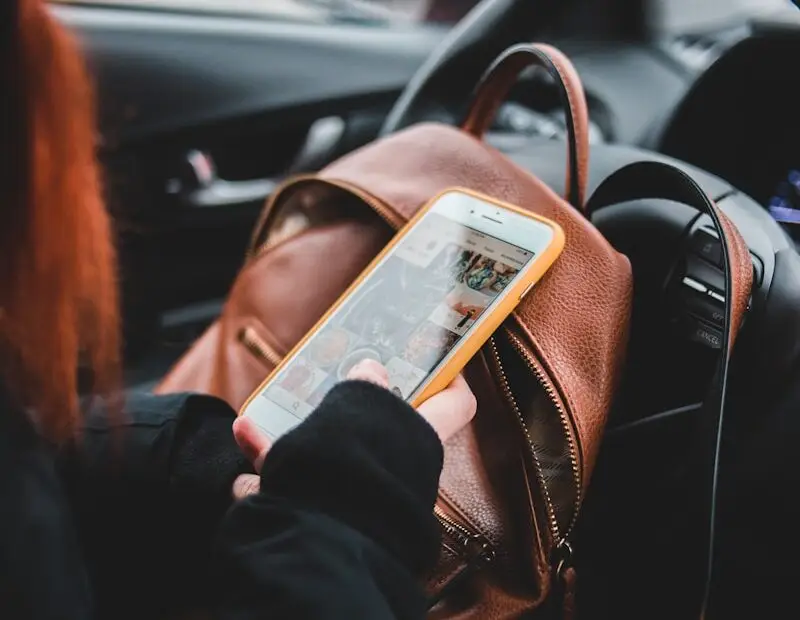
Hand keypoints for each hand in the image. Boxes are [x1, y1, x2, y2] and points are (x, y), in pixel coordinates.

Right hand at [230, 359, 477, 499]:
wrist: (320, 546)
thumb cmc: (352, 470)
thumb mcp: (360, 411)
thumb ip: (366, 386)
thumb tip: (371, 369)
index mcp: (419, 437)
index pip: (456, 402)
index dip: (450, 373)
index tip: (432, 352)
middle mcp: (396, 464)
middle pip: (386, 420)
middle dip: (360, 395)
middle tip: (346, 365)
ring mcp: (360, 486)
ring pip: (333, 445)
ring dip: (305, 421)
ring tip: (289, 394)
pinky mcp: (323, 504)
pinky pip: (297, 474)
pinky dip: (269, 454)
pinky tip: (246, 430)